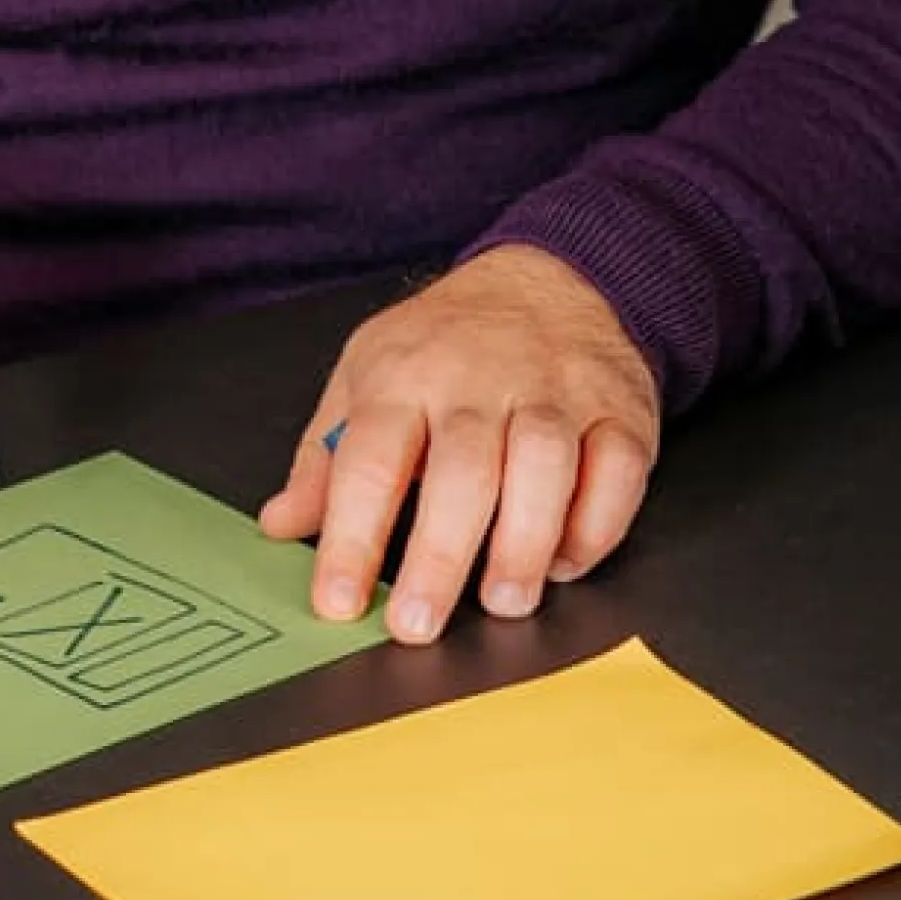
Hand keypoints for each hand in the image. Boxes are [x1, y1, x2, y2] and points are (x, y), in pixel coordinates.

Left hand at [259, 247, 660, 645]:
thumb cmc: (446, 341)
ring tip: (503, 602)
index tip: (338, 602)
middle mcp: (479, 382)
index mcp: (403, 378)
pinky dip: (598, 523)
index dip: (351, 538)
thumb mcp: (364, 374)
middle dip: (438, 555)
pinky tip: (566, 562)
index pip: (370, 462)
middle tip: (418, 623)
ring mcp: (555, 393)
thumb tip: (280, 524)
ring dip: (525, 542)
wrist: (551, 276)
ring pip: (545, 467)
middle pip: (462, 471)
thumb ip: (324, 456)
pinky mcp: (619, 409)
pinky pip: (617, 469)